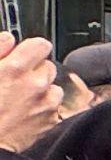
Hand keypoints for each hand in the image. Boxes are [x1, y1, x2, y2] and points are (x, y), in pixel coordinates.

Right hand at [0, 33, 59, 153]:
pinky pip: (53, 107)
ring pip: (52, 87)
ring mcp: (46, 104)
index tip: (22, 55)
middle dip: (33, 71)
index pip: (41, 45)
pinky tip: (23, 113)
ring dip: (40, 90)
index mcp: (15, 69)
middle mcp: (36, 84)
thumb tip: (8, 39)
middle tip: (13, 82)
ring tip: (18, 100)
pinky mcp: (51, 121)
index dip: (30, 50)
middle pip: (47, 66)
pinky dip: (42, 108)